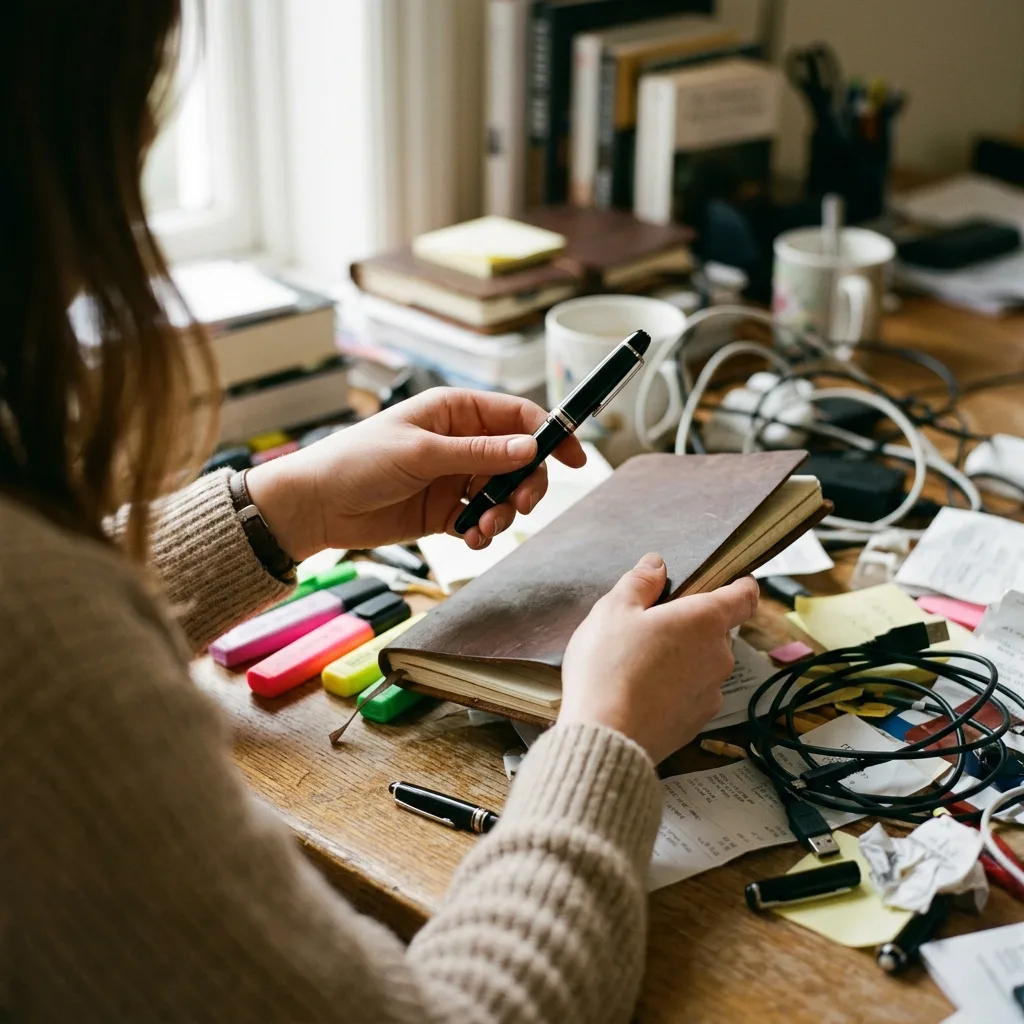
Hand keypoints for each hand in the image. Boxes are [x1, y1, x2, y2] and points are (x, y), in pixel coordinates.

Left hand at [245, 388, 585, 559]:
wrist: (316, 506)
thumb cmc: (357, 462)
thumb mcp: (421, 453)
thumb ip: (479, 454)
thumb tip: (529, 447)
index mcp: (455, 412)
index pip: (517, 416)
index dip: (549, 434)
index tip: (573, 459)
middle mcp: (460, 442)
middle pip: (518, 459)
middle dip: (527, 484)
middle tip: (521, 506)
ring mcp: (454, 477)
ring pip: (504, 493)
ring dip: (504, 513)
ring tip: (484, 528)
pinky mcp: (445, 510)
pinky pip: (482, 519)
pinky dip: (485, 530)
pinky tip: (471, 537)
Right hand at [560, 554, 759, 763]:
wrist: (607, 737)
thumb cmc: (609, 668)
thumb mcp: (613, 610)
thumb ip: (640, 582)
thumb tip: (656, 564)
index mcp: (704, 620)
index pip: (744, 596)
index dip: (737, 586)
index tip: (726, 582)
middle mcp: (719, 655)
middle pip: (716, 630)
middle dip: (689, 626)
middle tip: (649, 628)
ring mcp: (711, 692)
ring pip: (703, 664)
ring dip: (681, 659)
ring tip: (638, 665)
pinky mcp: (698, 722)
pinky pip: (692, 694)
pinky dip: (674, 690)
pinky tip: (641, 693)